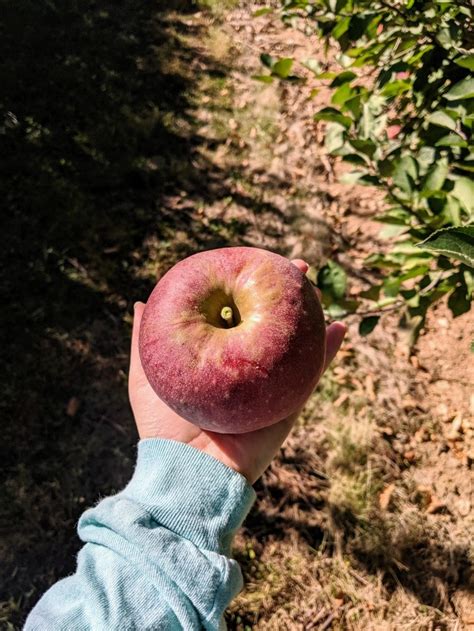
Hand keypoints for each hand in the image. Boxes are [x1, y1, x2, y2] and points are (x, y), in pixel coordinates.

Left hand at [129, 259, 345, 483]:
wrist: (185, 471)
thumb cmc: (162, 428)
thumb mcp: (145, 374)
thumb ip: (144, 340)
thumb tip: (141, 302)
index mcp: (220, 364)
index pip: (236, 317)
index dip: (244, 290)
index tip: (251, 264)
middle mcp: (248, 372)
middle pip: (270, 326)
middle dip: (283, 296)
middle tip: (293, 268)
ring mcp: (271, 387)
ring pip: (296, 344)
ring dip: (310, 315)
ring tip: (316, 289)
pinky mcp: (288, 405)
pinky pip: (313, 374)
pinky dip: (328, 352)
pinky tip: (340, 328)